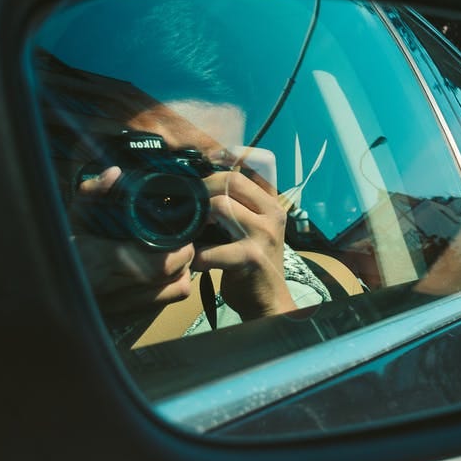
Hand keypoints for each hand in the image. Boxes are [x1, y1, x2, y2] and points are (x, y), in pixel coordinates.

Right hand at [70, 166, 196, 314]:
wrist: (42, 288)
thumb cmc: (60, 248)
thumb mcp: (72, 217)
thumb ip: (93, 194)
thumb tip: (115, 173)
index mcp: (103, 260)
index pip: (160, 264)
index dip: (179, 248)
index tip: (182, 230)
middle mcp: (116, 288)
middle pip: (173, 275)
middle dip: (184, 254)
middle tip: (179, 237)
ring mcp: (122, 304)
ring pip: (175, 290)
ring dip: (181, 270)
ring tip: (172, 253)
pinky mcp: (125, 313)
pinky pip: (164, 302)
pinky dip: (172, 286)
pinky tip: (164, 272)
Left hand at [192, 165, 294, 320]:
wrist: (269, 301)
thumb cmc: (252, 264)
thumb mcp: (254, 228)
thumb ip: (239, 206)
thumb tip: (201, 183)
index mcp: (273, 204)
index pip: (258, 165)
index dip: (230, 158)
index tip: (207, 163)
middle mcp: (273, 214)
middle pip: (232, 180)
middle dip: (202, 188)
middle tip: (187, 205)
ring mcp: (264, 234)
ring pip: (220, 206)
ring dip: (197, 219)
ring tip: (191, 234)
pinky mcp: (251, 257)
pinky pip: (210, 250)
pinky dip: (196, 256)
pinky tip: (195, 263)